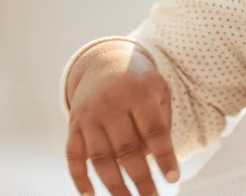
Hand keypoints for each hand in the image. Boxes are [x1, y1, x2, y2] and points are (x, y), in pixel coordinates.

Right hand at [66, 43, 177, 195]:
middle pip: (127, 149)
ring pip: (100, 157)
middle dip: (141, 179)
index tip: (172, 178)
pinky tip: (90, 195)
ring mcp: (89, 116)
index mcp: (138, 93)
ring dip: (114, 185)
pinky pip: (73, 156)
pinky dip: (79, 177)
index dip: (164, 155)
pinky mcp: (74, 126)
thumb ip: (162, 121)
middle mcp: (111, 104)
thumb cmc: (138, 82)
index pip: (154, 130)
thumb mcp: (159, 90)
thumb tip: (157, 160)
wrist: (104, 62)